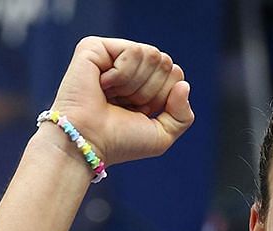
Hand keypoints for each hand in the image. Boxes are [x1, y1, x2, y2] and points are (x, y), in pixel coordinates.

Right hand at [49, 38, 193, 166]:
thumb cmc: (120, 141)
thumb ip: (183, 114)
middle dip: (151, 91)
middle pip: (165, 62)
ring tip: (112, 95)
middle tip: (125, 104)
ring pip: (151, 54)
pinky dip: (123, 75)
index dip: (163, 98)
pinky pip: (132, 51)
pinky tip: (102, 84)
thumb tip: (183, 84)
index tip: (140, 111)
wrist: (88, 142)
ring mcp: (111, 54)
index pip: (175, 74)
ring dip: (136, 85)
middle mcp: (128, 65)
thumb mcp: (162, 134)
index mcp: (143, 81)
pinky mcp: (94, 47)